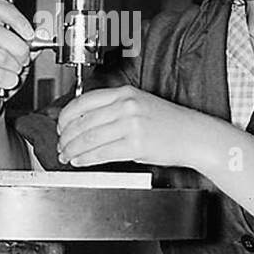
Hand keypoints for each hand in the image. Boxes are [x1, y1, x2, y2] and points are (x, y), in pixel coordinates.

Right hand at [0, 0, 43, 124]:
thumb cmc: (1, 74)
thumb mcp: (19, 56)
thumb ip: (32, 44)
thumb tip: (44, 34)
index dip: (17, 18)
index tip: (29, 33)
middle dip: (19, 48)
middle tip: (24, 59)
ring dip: (15, 66)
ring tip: (16, 72)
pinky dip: (10, 80)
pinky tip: (10, 82)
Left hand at [56, 86, 199, 168]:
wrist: (193, 135)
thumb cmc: (168, 122)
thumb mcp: (139, 104)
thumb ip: (112, 109)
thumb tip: (84, 122)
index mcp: (125, 93)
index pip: (83, 102)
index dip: (65, 117)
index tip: (60, 126)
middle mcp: (126, 106)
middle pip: (83, 122)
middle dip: (65, 137)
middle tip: (60, 145)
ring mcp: (131, 125)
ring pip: (89, 138)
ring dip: (72, 150)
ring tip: (66, 155)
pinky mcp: (136, 145)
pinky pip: (102, 153)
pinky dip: (86, 159)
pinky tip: (80, 161)